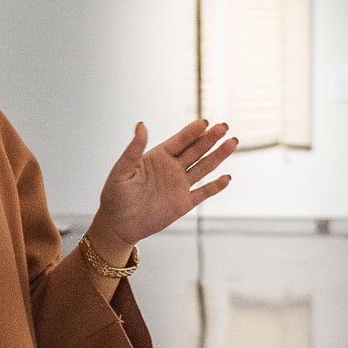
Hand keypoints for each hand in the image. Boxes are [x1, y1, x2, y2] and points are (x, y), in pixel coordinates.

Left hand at [88, 119, 235, 250]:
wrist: (117, 225)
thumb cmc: (115, 196)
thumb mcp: (122, 170)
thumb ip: (133, 149)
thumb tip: (141, 125)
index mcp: (157, 157)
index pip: (179, 141)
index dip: (192, 131)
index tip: (205, 122)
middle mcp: (172, 168)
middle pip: (196, 150)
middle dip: (210, 138)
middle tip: (224, 126)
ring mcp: (179, 185)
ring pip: (203, 167)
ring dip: (218, 155)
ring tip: (233, 142)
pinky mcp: (183, 203)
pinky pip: (203, 192)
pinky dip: (215, 186)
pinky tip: (226, 177)